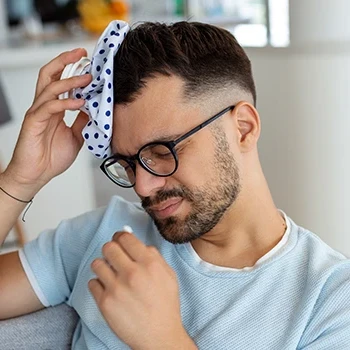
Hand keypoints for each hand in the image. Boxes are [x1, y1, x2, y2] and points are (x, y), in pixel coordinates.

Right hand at [3, 49, 91, 194]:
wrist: (37, 175)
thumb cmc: (51, 157)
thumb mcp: (76, 136)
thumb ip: (82, 121)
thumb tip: (94, 108)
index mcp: (54, 108)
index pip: (60, 81)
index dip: (72, 69)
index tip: (88, 62)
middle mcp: (44, 106)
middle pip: (50, 74)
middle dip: (65, 61)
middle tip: (81, 53)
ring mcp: (38, 113)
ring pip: (50, 87)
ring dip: (70, 80)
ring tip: (87, 77)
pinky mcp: (33, 122)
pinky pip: (49, 107)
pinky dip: (65, 102)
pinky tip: (79, 102)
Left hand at [89, 231, 195, 349]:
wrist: (159, 336)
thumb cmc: (165, 304)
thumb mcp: (168, 274)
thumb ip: (153, 255)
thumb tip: (136, 242)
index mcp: (149, 263)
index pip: (125, 237)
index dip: (120, 237)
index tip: (119, 240)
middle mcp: (132, 273)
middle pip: (108, 247)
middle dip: (110, 250)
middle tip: (114, 257)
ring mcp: (117, 288)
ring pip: (97, 263)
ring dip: (102, 267)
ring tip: (110, 274)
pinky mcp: (105, 303)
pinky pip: (92, 283)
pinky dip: (99, 285)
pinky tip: (109, 290)